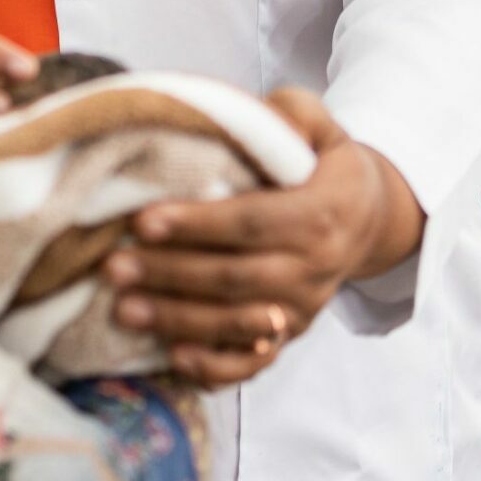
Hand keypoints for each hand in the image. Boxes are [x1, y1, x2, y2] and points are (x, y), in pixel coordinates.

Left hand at [102, 89, 424, 386]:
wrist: (367, 219)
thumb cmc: (324, 164)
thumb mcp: (321, 127)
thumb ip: (293, 113)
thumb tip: (263, 115)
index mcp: (319, 213)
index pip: (253, 222)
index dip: (198, 224)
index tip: (143, 221)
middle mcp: (314, 267)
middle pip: (236, 277)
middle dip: (171, 274)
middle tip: (113, 266)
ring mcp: (302, 308)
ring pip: (236, 323)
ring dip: (178, 319)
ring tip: (123, 309)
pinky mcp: (289, 335)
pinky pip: (254, 362)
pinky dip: (215, 367)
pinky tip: (172, 357)